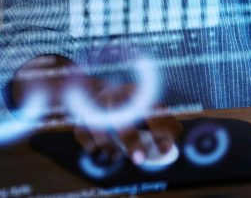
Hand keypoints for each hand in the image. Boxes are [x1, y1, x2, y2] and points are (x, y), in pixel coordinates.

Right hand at [12, 55, 181, 165]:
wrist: (95, 91)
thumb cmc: (130, 106)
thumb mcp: (149, 108)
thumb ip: (164, 125)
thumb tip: (169, 148)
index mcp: (139, 93)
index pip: (152, 110)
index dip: (160, 130)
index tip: (164, 149)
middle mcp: (117, 95)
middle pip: (123, 117)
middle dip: (132, 141)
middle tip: (139, 159)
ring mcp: (96, 104)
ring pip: (101, 129)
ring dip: (110, 147)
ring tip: (115, 155)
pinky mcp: (80, 116)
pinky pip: (84, 134)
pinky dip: (93, 146)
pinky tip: (100, 148)